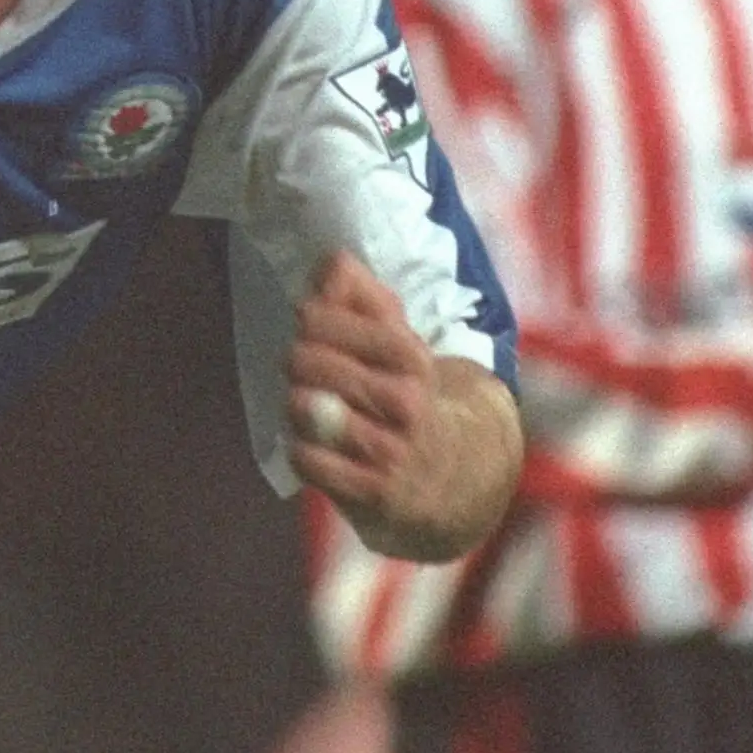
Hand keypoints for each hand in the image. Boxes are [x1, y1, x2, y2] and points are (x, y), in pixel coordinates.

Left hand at [287, 251, 521, 560]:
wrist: (457, 478)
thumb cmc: (409, 398)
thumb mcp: (398, 343)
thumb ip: (362, 297)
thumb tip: (333, 259)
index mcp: (411, 357)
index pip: (336, 320)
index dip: (311, 316)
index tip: (306, 320)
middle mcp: (406, 402)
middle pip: (313, 362)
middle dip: (296, 358)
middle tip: (298, 364)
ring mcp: (391, 449)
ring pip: (308, 409)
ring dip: (295, 403)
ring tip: (304, 403)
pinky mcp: (375, 492)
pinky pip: (311, 460)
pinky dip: (300, 448)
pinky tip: (309, 443)